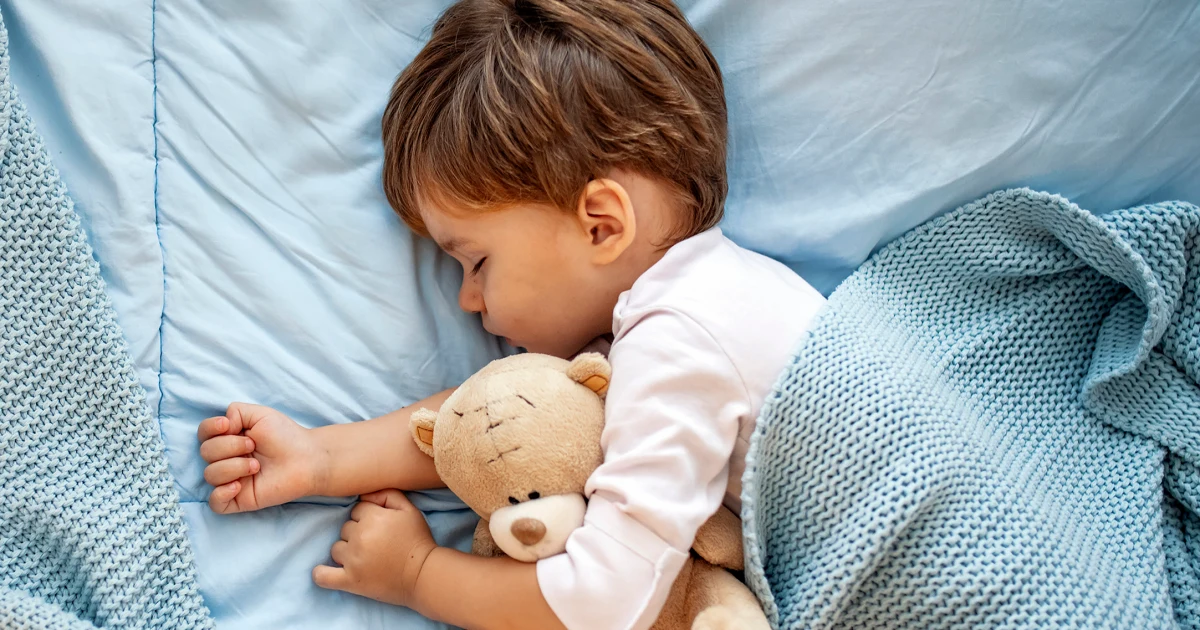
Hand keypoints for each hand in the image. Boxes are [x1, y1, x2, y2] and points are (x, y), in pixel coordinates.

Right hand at [197, 402, 324, 513]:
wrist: (306, 459)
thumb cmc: (285, 436)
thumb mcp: (260, 414)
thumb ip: (235, 412)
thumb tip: (221, 425)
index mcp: (228, 438)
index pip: (203, 433)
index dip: (210, 428)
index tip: (228, 426)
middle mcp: (226, 459)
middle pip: (205, 452)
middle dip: (230, 446)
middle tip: (253, 446)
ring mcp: (230, 480)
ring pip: (210, 475)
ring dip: (234, 467)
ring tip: (257, 466)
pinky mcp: (238, 500)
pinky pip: (214, 502)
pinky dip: (222, 493)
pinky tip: (239, 485)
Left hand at [312, 489, 436, 607]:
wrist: (423, 575)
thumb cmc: (418, 540)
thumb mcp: (409, 510)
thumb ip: (387, 494)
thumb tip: (365, 495)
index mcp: (373, 517)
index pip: (356, 511)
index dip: (367, 518)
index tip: (379, 528)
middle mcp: (359, 537)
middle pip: (345, 529)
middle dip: (357, 534)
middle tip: (375, 544)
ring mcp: (353, 560)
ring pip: (336, 548)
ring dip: (346, 552)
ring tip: (364, 558)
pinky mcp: (350, 580)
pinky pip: (323, 576)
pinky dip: (321, 574)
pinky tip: (324, 571)